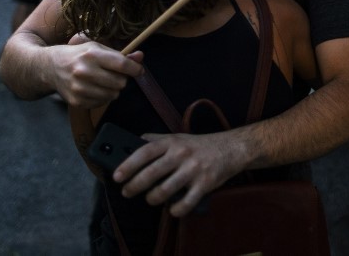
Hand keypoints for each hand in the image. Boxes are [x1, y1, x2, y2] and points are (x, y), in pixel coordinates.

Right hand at [50, 42, 143, 108]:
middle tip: (114, 75)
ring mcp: (79, 88)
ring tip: (102, 81)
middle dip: (122, 79)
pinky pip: (102, 103)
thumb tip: (141, 57)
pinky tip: (93, 88)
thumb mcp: (97, 49)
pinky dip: (102, 97)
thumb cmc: (78, 55)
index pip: (121, 65)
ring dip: (112, 89)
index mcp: (91, 54)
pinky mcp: (77, 101)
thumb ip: (120, 55)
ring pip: (113, 95)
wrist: (51, 67)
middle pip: (120, 83)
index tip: (139, 70)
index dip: (135, 69)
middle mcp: (84, 71)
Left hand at [114, 132, 247, 216]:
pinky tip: (172, 209)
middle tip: (127, 192)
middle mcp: (182, 154)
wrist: (232, 148)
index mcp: (173, 142)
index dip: (129, 164)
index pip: (145, 152)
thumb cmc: (200, 145)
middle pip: (152, 173)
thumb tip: (134, 141)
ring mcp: (194, 170)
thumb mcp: (179, 137)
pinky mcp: (205, 184)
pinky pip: (186, 202)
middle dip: (135, 186)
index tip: (116, 176)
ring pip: (166, 190)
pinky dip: (176, 209)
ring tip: (150, 199)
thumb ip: (157, 140)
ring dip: (153, 198)